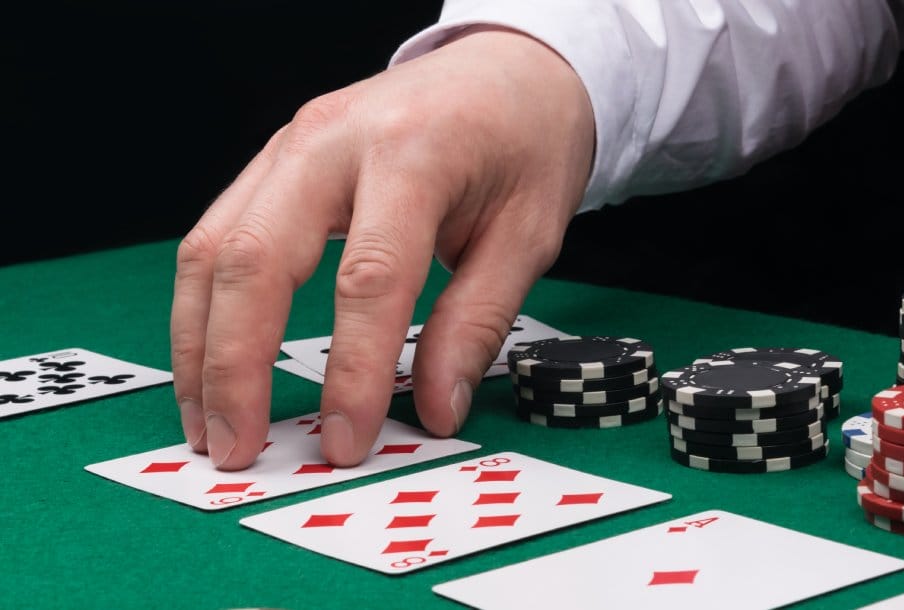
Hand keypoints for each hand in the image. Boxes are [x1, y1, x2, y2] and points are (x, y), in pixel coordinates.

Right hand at [170, 27, 593, 469]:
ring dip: (199, 343)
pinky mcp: (276, 158)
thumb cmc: (523, 145)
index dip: (351, 370)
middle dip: (235, 366)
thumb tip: (435, 408)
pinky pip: (217, 232)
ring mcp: (293, 143)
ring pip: (212, 247)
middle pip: (256, 258)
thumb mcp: (528, 235)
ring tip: (209, 422)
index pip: (369, 278)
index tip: (345, 442)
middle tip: (238, 448)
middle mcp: (335, 140)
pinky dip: (206, 305)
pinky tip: (212, 358)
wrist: (506, 70)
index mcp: (414, 152)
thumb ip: (477, 321)